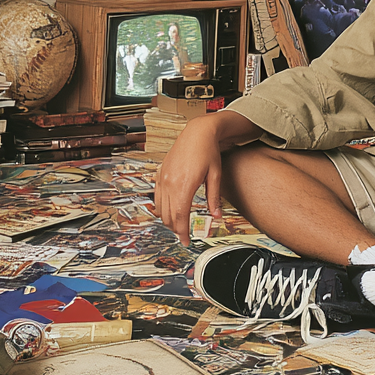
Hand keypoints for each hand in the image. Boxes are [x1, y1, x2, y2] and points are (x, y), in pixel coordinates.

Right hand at [151, 111, 263, 243]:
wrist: (197, 132)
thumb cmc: (208, 151)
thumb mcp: (215, 175)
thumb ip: (214, 198)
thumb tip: (217, 217)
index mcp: (184, 184)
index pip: (181, 216)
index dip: (182, 232)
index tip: (186, 241)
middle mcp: (170, 182)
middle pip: (169, 215)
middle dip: (176, 229)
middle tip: (184, 237)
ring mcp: (162, 178)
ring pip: (161, 208)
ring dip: (168, 220)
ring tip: (178, 226)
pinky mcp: (160, 174)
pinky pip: (157, 196)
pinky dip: (162, 208)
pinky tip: (170, 211)